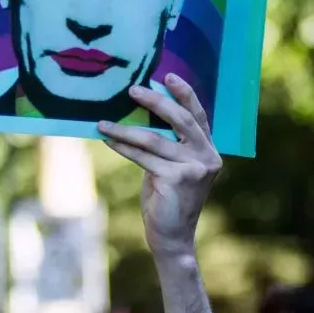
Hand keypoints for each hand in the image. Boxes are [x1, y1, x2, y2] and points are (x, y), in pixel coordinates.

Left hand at [98, 74, 221, 258]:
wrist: (172, 237)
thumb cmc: (167, 199)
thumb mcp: (171, 166)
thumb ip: (166, 143)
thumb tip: (140, 115)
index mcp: (209, 150)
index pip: (199, 116)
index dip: (185, 94)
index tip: (168, 75)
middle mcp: (207, 157)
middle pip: (181, 119)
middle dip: (155, 101)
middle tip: (132, 89)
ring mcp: (194, 168)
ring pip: (155, 139)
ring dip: (125, 129)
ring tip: (104, 122)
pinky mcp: (177, 178)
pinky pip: (144, 156)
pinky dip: (123, 146)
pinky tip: (107, 139)